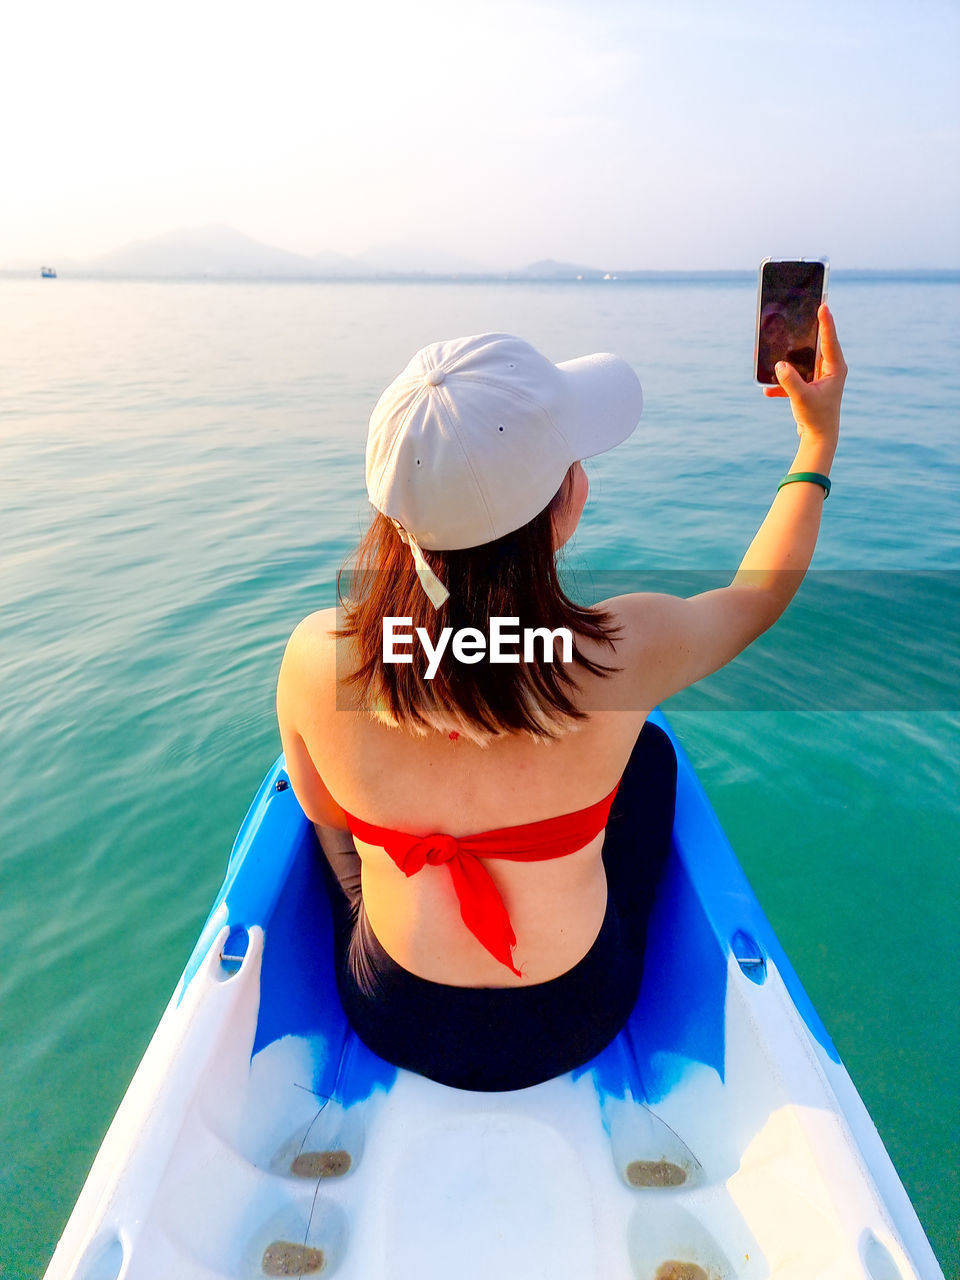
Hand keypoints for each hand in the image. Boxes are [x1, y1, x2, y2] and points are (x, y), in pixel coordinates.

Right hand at [764, 303, 846, 441]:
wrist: (818, 438)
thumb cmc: (816, 418)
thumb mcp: (802, 398)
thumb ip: (789, 381)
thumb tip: (778, 365)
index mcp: (835, 368)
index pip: (830, 340)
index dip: (826, 322)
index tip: (823, 305)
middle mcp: (829, 369)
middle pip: (815, 344)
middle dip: (804, 333)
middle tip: (800, 314)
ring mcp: (818, 376)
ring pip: (801, 360)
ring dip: (787, 360)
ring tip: (775, 350)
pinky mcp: (808, 385)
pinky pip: (792, 377)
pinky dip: (780, 383)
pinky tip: (767, 389)